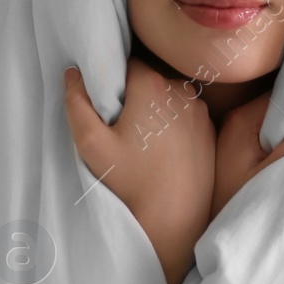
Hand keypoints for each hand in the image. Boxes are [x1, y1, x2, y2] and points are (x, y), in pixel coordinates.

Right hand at [64, 59, 215, 283]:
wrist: (175, 217)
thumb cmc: (131, 181)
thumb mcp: (91, 144)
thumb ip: (77, 103)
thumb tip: (73, 73)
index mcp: (152, 85)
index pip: (125, 66)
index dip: (112, 86)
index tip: (108, 111)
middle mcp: (181, 89)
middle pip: (147, 80)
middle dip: (133, 98)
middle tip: (122, 131)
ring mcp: (199, 109)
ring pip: (167, 98)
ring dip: (154, 111)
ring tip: (144, 145)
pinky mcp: (209, 128)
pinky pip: (184, 115)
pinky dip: (172, 125)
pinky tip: (163, 152)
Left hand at [212, 91, 283, 220]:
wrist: (204, 232)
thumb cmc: (240, 204)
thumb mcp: (275, 174)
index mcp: (242, 120)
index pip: (283, 94)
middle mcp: (236, 119)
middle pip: (279, 103)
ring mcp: (235, 133)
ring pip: (275, 118)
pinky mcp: (238, 146)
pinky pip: (267, 131)